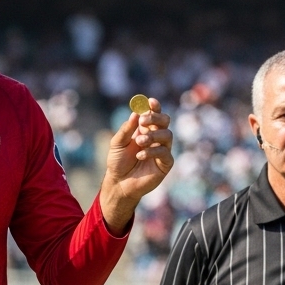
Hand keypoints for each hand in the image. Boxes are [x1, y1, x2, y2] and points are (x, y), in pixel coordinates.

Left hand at [100, 99, 173, 230]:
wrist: (119, 183)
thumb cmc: (117, 162)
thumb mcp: (117, 143)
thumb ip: (126, 129)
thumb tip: (135, 113)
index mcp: (145, 129)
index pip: (154, 114)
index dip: (155, 107)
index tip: (151, 102)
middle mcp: (156, 138)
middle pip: (165, 121)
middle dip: (156, 118)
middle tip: (144, 121)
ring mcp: (162, 150)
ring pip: (167, 135)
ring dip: (153, 135)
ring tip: (139, 142)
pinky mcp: (165, 164)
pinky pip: (165, 153)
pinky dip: (152, 151)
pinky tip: (140, 155)